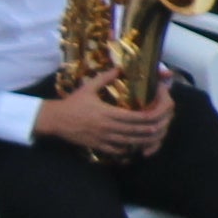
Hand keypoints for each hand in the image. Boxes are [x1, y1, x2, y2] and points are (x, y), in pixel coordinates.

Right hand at [37, 88, 169, 157]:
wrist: (54, 120)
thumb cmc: (72, 103)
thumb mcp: (88, 88)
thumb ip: (105, 78)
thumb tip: (119, 68)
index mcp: (108, 113)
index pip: (136, 117)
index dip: (151, 116)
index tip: (159, 112)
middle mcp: (108, 127)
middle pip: (137, 131)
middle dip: (153, 129)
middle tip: (163, 125)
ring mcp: (103, 138)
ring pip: (130, 142)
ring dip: (145, 140)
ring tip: (155, 136)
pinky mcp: (98, 146)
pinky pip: (117, 150)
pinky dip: (129, 148)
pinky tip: (135, 146)